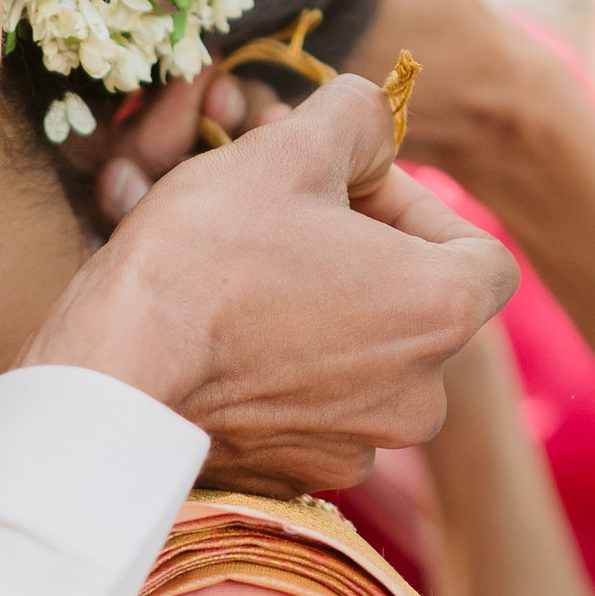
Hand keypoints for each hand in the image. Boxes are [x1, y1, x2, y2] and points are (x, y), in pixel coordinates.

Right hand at [31, 75, 517, 496]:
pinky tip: (227, 347)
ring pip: (363, 365)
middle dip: (363, 262)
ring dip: (323, 320)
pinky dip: (283, 381)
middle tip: (290, 226)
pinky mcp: (297, 481)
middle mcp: (420, 397)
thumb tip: (369, 120)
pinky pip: (312, 416)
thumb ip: (356, 114)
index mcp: (442, 311)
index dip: (416, 208)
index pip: (480, 251)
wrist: (114, 373)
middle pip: (416, 310)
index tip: (348, 191)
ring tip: (252, 285)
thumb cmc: (205, 257)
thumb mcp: (288, 147)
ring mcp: (358, 449)